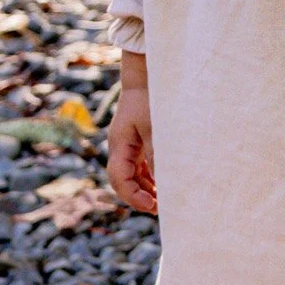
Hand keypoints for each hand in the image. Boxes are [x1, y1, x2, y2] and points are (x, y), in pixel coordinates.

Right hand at [108, 55, 156, 214]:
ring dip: (147, 188)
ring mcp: (128, 145)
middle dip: (140, 197)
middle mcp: (120, 148)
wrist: (147, 76)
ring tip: (165, 201)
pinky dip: (151, 177)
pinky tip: (165, 184)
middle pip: (124, 181)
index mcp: (119, 145)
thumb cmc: (151, 98)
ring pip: (133, 175)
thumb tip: (165, 181)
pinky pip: (141, 166)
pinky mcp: (138, 142)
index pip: (120, 179)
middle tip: (161, 209)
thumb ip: (157, 153)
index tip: (152, 205)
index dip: (133, 196)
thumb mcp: (155, 126)